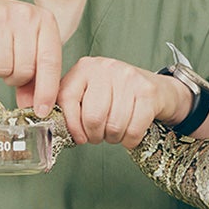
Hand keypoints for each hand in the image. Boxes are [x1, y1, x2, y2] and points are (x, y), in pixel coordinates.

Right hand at [0, 0, 63, 114]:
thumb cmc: (1, 26)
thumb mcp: (26, 43)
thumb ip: (35, 74)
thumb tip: (36, 108)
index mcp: (44, 20)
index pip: (50, 62)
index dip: (47, 90)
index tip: (42, 110)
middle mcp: (24, 16)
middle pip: (25, 70)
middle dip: (15, 78)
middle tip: (8, 65)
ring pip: (3, 69)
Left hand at [60, 55, 189, 149]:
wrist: (158, 89)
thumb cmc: (118, 95)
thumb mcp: (91, 91)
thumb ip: (71, 103)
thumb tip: (50, 127)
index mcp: (85, 67)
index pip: (67, 100)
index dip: (71, 126)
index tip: (78, 138)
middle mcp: (106, 68)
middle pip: (92, 117)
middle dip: (95, 135)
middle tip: (99, 136)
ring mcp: (129, 78)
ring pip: (113, 126)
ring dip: (113, 139)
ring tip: (115, 134)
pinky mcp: (148, 92)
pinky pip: (133, 130)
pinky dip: (130, 141)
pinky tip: (130, 135)